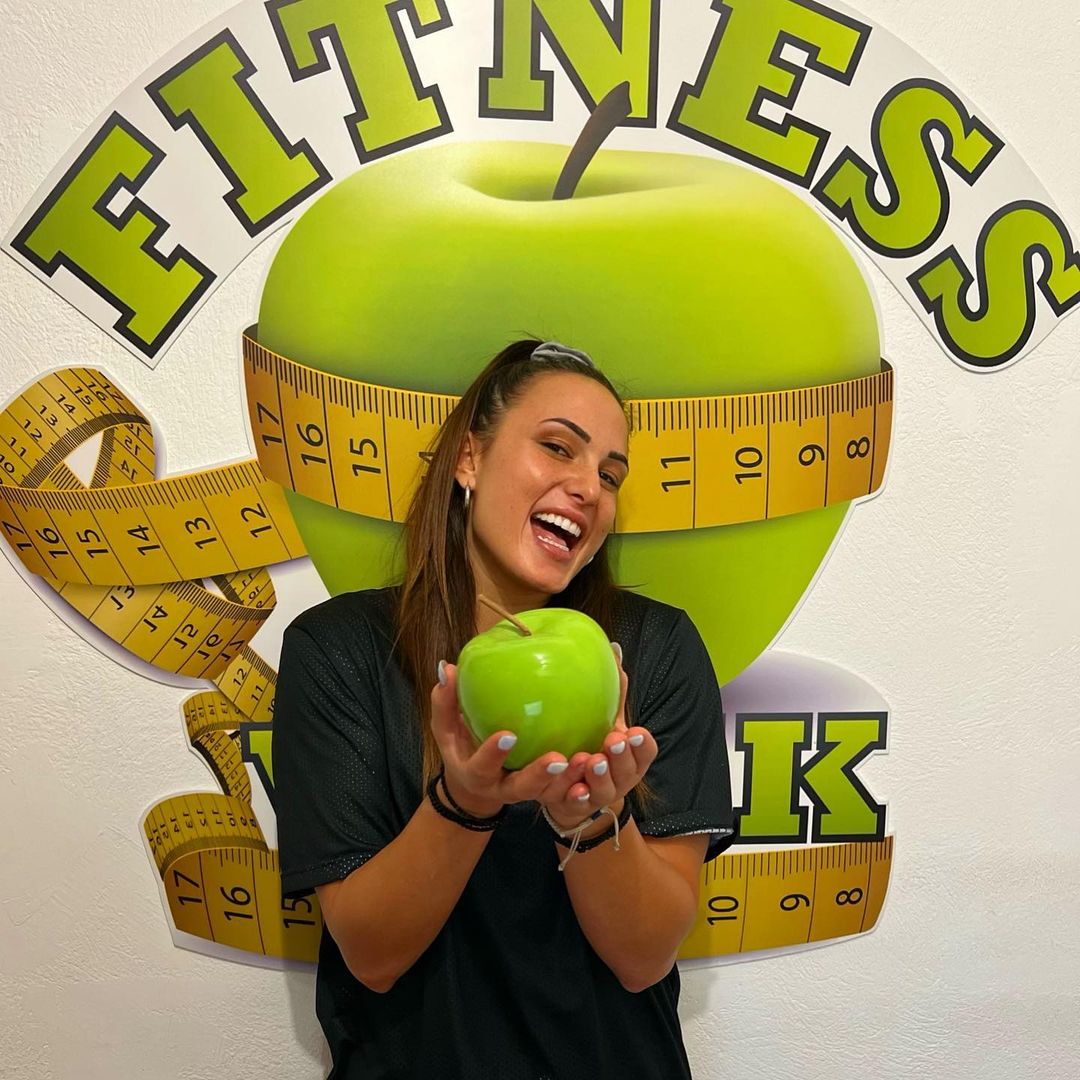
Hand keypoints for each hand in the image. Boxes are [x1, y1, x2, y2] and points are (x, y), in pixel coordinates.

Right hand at [429, 660, 624, 817]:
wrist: (478, 782)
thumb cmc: (463, 745)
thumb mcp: (448, 728)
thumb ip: (446, 702)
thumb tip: (447, 667)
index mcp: (479, 774)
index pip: (483, 767)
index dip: (493, 754)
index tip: (508, 735)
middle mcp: (505, 788)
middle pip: (524, 788)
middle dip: (541, 775)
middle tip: (558, 757)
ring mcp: (529, 791)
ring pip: (552, 792)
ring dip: (570, 778)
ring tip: (588, 758)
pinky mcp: (550, 788)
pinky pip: (569, 786)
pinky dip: (586, 775)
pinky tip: (603, 753)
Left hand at [539, 643, 656, 831]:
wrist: (572, 790)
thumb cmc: (592, 746)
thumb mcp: (604, 718)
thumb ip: (612, 689)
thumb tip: (613, 648)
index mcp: (631, 756)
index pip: (646, 751)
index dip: (643, 744)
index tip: (636, 730)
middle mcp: (620, 778)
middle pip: (628, 771)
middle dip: (622, 757)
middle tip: (612, 741)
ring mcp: (600, 795)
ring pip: (605, 789)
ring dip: (600, 777)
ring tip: (592, 762)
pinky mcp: (576, 806)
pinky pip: (577, 805)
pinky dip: (577, 797)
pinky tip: (573, 788)